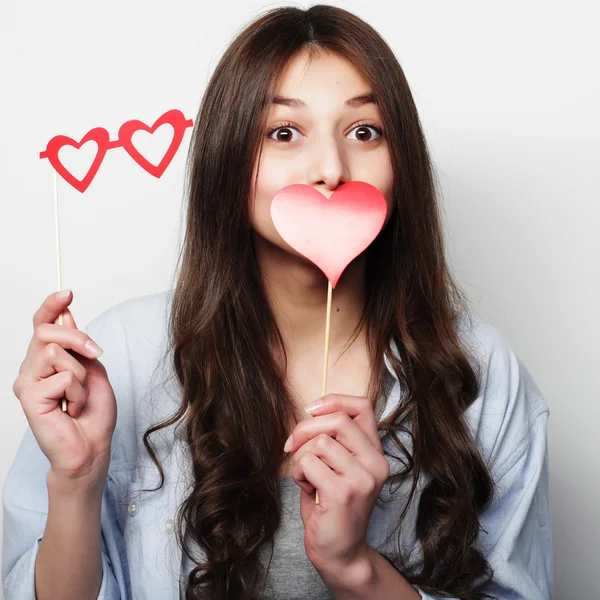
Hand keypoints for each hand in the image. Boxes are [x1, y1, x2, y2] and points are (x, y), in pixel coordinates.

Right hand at [12, 290, 116, 487]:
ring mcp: (27, 382)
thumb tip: (65, 315)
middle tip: (94, 354)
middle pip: (47, 330)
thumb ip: (78, 345)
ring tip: (79, 396)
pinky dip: (78, 391)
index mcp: (47, 360)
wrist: (92, 446)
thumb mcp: (93, 368)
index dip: (52, 306)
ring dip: (80, 373)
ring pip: (55, 351)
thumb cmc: (93, 412)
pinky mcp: (29, 397)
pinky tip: (71, 408)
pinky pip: (62, 375)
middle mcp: (32, 368)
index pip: (42, 325)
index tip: (67, 292)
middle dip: (78, 338)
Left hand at [286, 394, 389, 579]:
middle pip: (338, 420)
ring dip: (301, 458)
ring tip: (307, 477)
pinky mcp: (343, 493)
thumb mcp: (339, 467)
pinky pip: (308, 463)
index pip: (362, 406)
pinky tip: (307, 489)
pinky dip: (299, 473)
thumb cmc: (332, 507)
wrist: (341, 554)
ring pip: (319, 442)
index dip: (333, 401)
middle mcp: (376, 463)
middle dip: (305, 428)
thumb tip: (311, 412)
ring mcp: (362, 478)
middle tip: (291, 445)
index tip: (310, 411)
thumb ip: (334, 440)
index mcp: (375, 453)